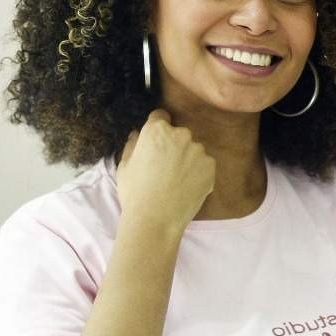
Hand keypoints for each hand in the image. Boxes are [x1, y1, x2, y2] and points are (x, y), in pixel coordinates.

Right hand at [116, 110, 215, 231]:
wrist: (155, 219)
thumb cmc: (135, 193)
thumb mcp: (124, 166)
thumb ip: (132, 144)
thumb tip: (137, 133)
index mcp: (156, 130)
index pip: (160, 117)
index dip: (158, 128)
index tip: (157, 142)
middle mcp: (181, 135)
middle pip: (179, 134)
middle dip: (174, 145)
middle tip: (165, 167)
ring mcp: (198, 150)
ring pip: (193, 150)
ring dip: (188, 159)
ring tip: (176, 180)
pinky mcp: (211, 166)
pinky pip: (205, 164)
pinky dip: (199, 172)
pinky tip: (187, 186)